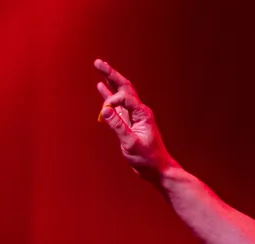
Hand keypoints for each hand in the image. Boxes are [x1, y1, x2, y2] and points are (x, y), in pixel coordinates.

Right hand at [94, 59, 177, 180]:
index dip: (111, 100)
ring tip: (99, 68)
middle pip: (124, 88)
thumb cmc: (148, 159)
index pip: (124, 97)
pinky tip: (101, 87)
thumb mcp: (131, 143)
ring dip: (110, 81)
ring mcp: (134, 116)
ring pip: (121, 94)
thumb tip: (105, 110)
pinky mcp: (129, 123)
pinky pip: (117, 106)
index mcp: (143, 114)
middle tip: (98, 62)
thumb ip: (118, 126)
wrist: (157, 169)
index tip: (105, 113)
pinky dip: (109, 96)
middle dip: (111, 74)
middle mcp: (139, 112)